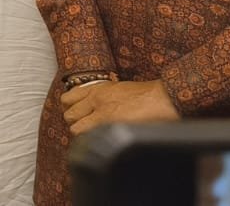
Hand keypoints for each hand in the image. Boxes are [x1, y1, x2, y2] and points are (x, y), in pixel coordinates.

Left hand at [61, 80, 179, 134]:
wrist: (162, 98)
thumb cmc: (146, 95)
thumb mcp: (118, 88)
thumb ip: (102, 96)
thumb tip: (91, 107)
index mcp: (97, 89)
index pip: (67, 99)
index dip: (70, 109)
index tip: (77, 114)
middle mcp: (95, 99)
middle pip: (68, 115)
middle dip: (75, 123)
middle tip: (86, 127)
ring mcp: (101, 112)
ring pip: (74, 128)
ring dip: (82, 133)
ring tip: (94, 135)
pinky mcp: (109, 124)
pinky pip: (87, 136)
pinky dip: (91, 140)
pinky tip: (101, 140)